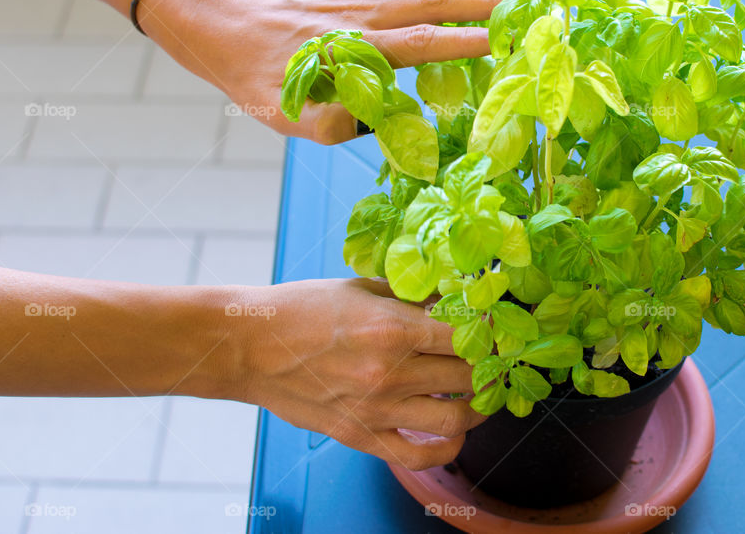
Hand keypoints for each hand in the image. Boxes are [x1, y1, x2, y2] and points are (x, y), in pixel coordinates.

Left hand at [140, 0, 505, 143]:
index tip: (505, 43)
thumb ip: (333, 124)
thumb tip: (374, 123)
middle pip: (432, 4)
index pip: (424, 45)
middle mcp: (363, 12)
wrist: (225, 32)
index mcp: (359, 49)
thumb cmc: (262, 78)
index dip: (466, 42)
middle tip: (523, 3)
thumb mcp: (291, 116)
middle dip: (481, 2)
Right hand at [235, 278, 484, 469]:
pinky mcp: (359, 436)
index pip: (467, 336)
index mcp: (392, 328)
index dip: (489, 333)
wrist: (249, 345)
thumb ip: (409, 298)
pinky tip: (452, 432)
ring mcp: (375, 410)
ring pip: (455, 420)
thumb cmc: (302, 309)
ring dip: (476, 408)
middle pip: (468, 377)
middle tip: (490, 360)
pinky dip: (446, 448)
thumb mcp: (361, 289)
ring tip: (477, 394)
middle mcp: (389, 372)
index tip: (495, 330)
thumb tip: (451, 304)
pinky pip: (419, 455)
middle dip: (486, 367)